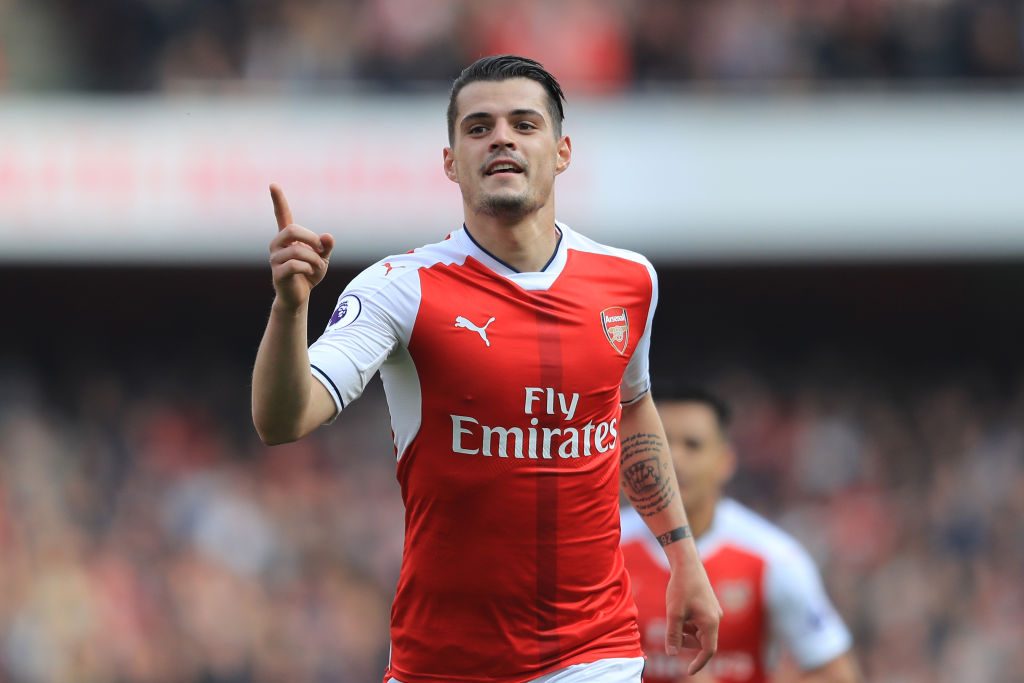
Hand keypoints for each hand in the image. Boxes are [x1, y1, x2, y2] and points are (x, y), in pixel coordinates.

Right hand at [268, 184, 334, 309]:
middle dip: (312, 239)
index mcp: (287, 238)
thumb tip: (328, 236)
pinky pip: (295, 265)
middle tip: (322, 250)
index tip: (273, 184)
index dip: (278, 200)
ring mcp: (275, 259)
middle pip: (292, 230)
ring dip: (314, 259)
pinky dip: (309, 268)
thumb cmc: (310, 273)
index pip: (281, 215)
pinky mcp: (277, 273)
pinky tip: (310, 273)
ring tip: (318, 266)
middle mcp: (277, 245)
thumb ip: (326, 245)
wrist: (300, 296)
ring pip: (297, 250)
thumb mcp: (323, 257)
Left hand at [665, 558, 721, 675]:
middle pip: (702, 642)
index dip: (698, 663)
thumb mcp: (674, 613)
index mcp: (710, 623)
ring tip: (675, 615)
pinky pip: (699, 622)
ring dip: (686, 631)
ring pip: (699, 632)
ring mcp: (713, 612)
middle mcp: (716, 618)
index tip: (688, 671)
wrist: (686, 564)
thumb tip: (672, 654)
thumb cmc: (681, 587)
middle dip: (686, 641)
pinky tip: (679, 610)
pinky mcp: (709, 606)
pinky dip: (688, 622)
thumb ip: (673, 635)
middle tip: (672, 630)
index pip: (708, 651)